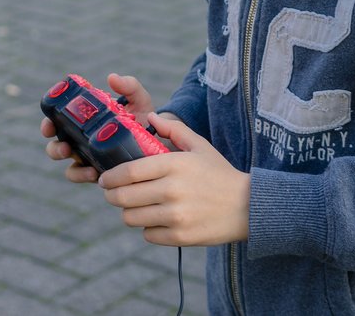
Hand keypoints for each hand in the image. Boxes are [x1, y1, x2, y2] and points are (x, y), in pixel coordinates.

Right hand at [42, 73, 156, 183]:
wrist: (163, 141)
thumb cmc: (145, 116)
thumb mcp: (139, 99)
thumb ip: (128, 86)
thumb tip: (111, 78)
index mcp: (86, 122)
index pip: (59, 121)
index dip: (48, 122)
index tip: (49, 123)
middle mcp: (83, 141)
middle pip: (56, 146)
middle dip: (54, 148)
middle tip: (65, 146)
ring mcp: (91, 160)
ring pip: (69, 168)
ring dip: (70, 166)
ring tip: (82, 162)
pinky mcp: (102, 174)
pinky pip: (86, 178)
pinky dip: (85, 176)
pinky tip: (95, 173)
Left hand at [98, 112, 249, 246]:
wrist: (249, 207)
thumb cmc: (220, 173)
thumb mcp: (200, 146)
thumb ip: (175, 129)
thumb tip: (152, 117)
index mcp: (173, 165)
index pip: (128, 172)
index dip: (110, 177)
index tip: (104, 178)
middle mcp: (171, 191)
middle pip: (123, 197)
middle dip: (112, 195)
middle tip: (113, 193)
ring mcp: (175, 216)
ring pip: (131, 217)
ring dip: (129, 212)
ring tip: (136, 206)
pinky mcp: (180, 237)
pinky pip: (148, 234)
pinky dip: (148, 228)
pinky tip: (157, 220)